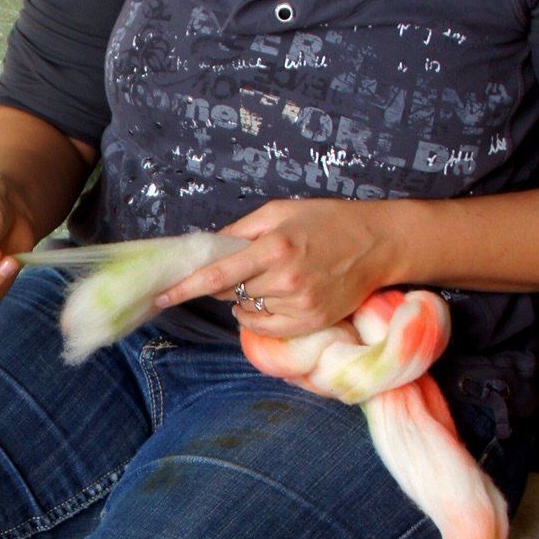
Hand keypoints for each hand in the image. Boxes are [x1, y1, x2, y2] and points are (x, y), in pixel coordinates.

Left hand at [153, 199, 401, 336]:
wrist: (378, 243)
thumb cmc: (327, 221)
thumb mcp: (280, 211)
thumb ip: (241, 230)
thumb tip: (207, 247)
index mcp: (274, 247)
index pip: (218, 274)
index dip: (185, 288)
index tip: (160, 296)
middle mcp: (285, 280)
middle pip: (229, 293)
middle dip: (225, 282)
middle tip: (249, 265)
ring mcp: (299, 306)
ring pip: (246, 311)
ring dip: (246, 298)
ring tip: (274, 277)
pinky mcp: (311, 323)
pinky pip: (265, 328)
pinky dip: (259, 316)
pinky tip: (276, 298)